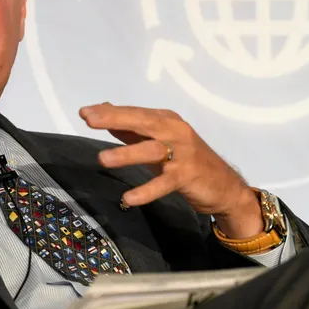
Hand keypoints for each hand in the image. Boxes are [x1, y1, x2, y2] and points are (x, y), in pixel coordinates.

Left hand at [79, 102, 263, 237]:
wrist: (224, 185)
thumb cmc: (185, 161)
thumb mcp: (158, 141)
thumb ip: (131, 128)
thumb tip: (102, 110)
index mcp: (166, 120)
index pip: (135, 113)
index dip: (110, 112)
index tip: (84, 112)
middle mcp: (175, 131)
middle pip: (143, 122)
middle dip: (116, 119)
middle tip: (90, 120)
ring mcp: (183, 153)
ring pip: (152, 150)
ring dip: (127, 154)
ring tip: (102, 159)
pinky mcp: (188, 176)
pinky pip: (164, 183)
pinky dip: (146, 191)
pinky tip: (127, 199)